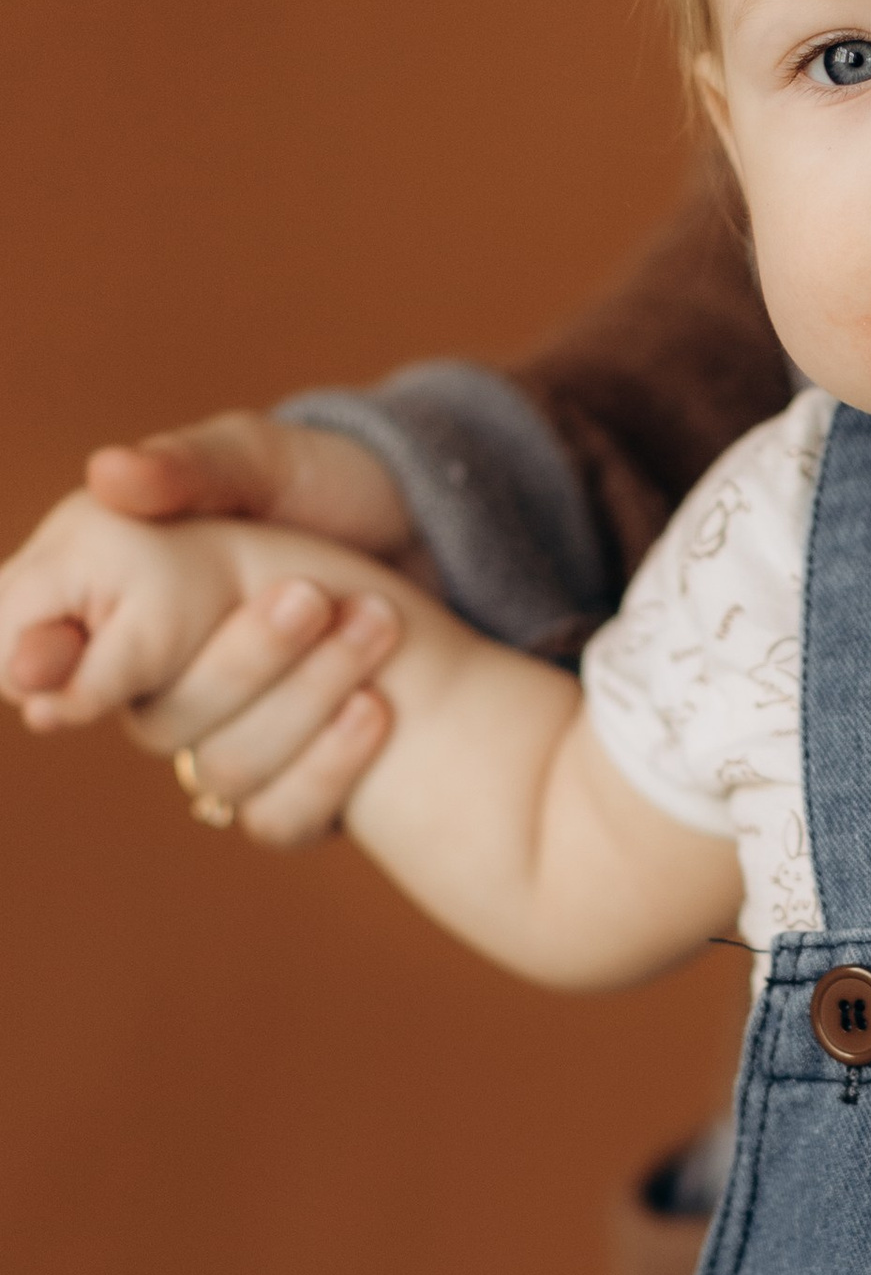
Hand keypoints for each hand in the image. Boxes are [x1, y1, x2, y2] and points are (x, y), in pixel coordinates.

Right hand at [1, 413, 411, 839]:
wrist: (427, 547)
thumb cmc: (327, 487)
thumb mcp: (264, 459)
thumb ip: (189, 469)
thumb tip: (107, 475)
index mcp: (112, 597)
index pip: (30, 654)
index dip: (43, 666)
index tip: (70, 665)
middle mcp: (153, 680)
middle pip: (148, 721)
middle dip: (240, 661)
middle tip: (309, 598)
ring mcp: (217, 735)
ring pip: (218, 766)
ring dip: (303, 699)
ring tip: (377, 619)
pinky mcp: (281, 779)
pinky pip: (276, 814)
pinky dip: (331, 765)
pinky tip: (378, 707)